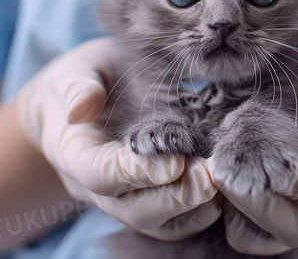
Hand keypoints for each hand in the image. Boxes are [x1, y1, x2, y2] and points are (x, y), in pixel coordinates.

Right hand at [14, 38, 219, 239]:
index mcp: (74, 154)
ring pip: (158, 224)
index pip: (100, 175)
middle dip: (174, 198)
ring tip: (218, 181)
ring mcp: (124, 199)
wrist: (84, 99)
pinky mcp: (150, 200)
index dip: (137, 173)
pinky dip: (201, 212)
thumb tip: (82, 107)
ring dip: (192, 209)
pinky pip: (175, 224)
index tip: (174, 163)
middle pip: (133, 211)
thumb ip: (78, 86)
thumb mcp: (76, 72)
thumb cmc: (84, 79)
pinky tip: (222, 185)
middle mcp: (97, 187)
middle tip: (208, 177)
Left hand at [209, 36, 297, 253]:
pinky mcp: (277, 200)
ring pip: (264, 237)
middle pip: (297, 231)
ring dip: (236, 211)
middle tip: (224, 169)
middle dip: (258, 205)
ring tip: (214, 169)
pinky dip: (227, 205)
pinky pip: (246, 222)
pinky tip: (214, 166)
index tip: (281, 162)